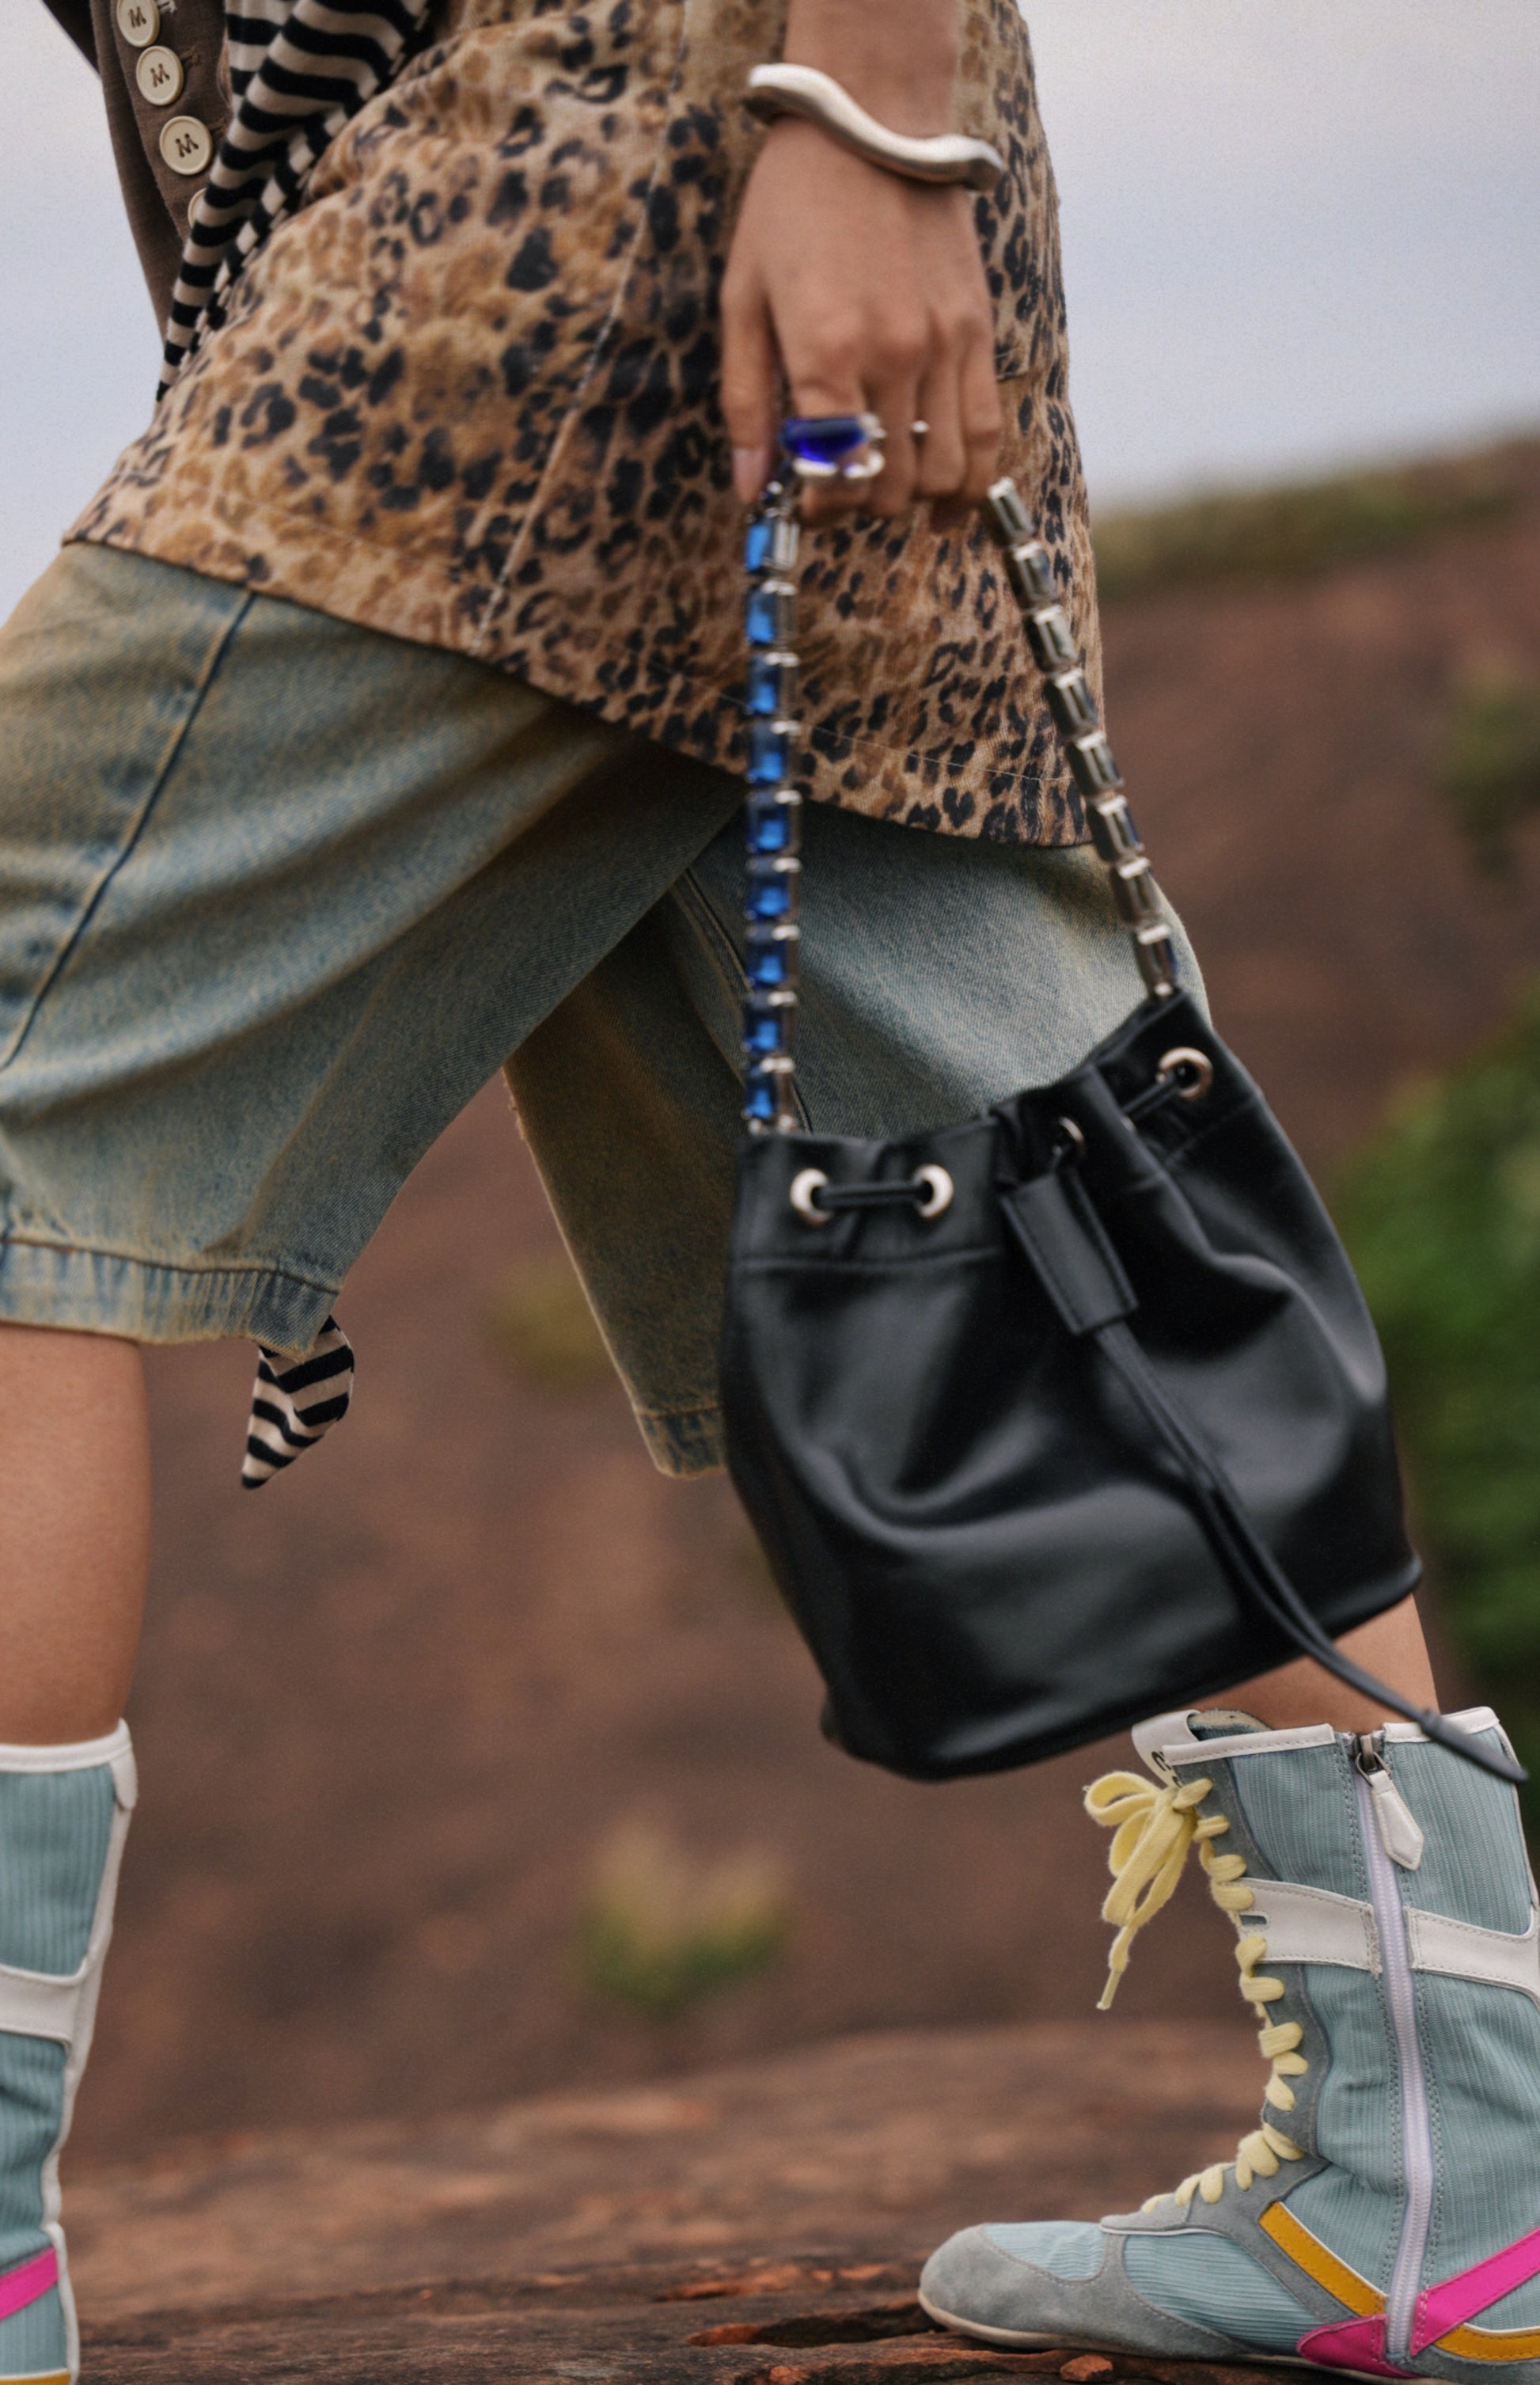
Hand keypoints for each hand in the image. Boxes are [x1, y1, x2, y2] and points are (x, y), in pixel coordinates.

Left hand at [720, 116, 1002, 529]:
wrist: (869, 121)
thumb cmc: (791, 207)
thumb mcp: (742, 300)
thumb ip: (747, 402)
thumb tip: (750, 490)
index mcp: (825, 353)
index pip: (832, 477)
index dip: (817, 510)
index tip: (805, 503)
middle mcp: (892, 357)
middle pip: (890, 485)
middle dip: (860, 506)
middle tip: (840, 490)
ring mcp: (943, 346)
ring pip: (945, 472)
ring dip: (915, 501)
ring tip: (889, 491)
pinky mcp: (977, 332)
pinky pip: (986, 432)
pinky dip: (970, 483)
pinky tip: (947, 505)